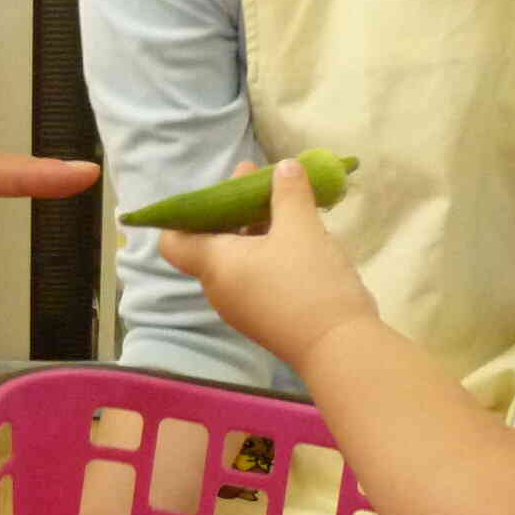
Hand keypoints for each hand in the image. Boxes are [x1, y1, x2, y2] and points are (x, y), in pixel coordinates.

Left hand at [158, 156, 378, 370]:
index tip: (214, 193)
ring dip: (257, 229)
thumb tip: (284, 167)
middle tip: (259, 179)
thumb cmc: (308, 281)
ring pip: (239, 259)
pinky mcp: (266, 317)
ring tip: (286, 201)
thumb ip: (289, 193)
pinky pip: (258, 276)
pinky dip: (270, 252)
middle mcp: (219, 288)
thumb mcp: (301, 228)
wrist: (340, 347)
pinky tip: (299, 236)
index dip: (184, 214)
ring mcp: (242, 307)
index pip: (174, 240)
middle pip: (212, 242)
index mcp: (214, 264)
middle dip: (234, 208)